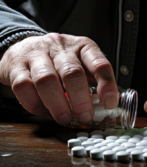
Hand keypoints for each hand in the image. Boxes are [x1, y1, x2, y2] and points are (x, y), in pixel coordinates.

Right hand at [0, 33, 117, 124]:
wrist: (25, 48)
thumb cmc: (60, 62)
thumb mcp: (81, 65)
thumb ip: (93, 83)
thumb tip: (107, 107)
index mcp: (83, 47)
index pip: (99, 64)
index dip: (107, 84)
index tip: (110, 103)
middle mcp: (61, 47)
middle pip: (73, 73)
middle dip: (80, 99)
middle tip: (84, 117)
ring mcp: (37, 54)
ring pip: (46, 80)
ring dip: (58, 104)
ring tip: (64, 118)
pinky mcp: (16, 65)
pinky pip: (24, 87)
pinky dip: (35, 104)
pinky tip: (44, 111)